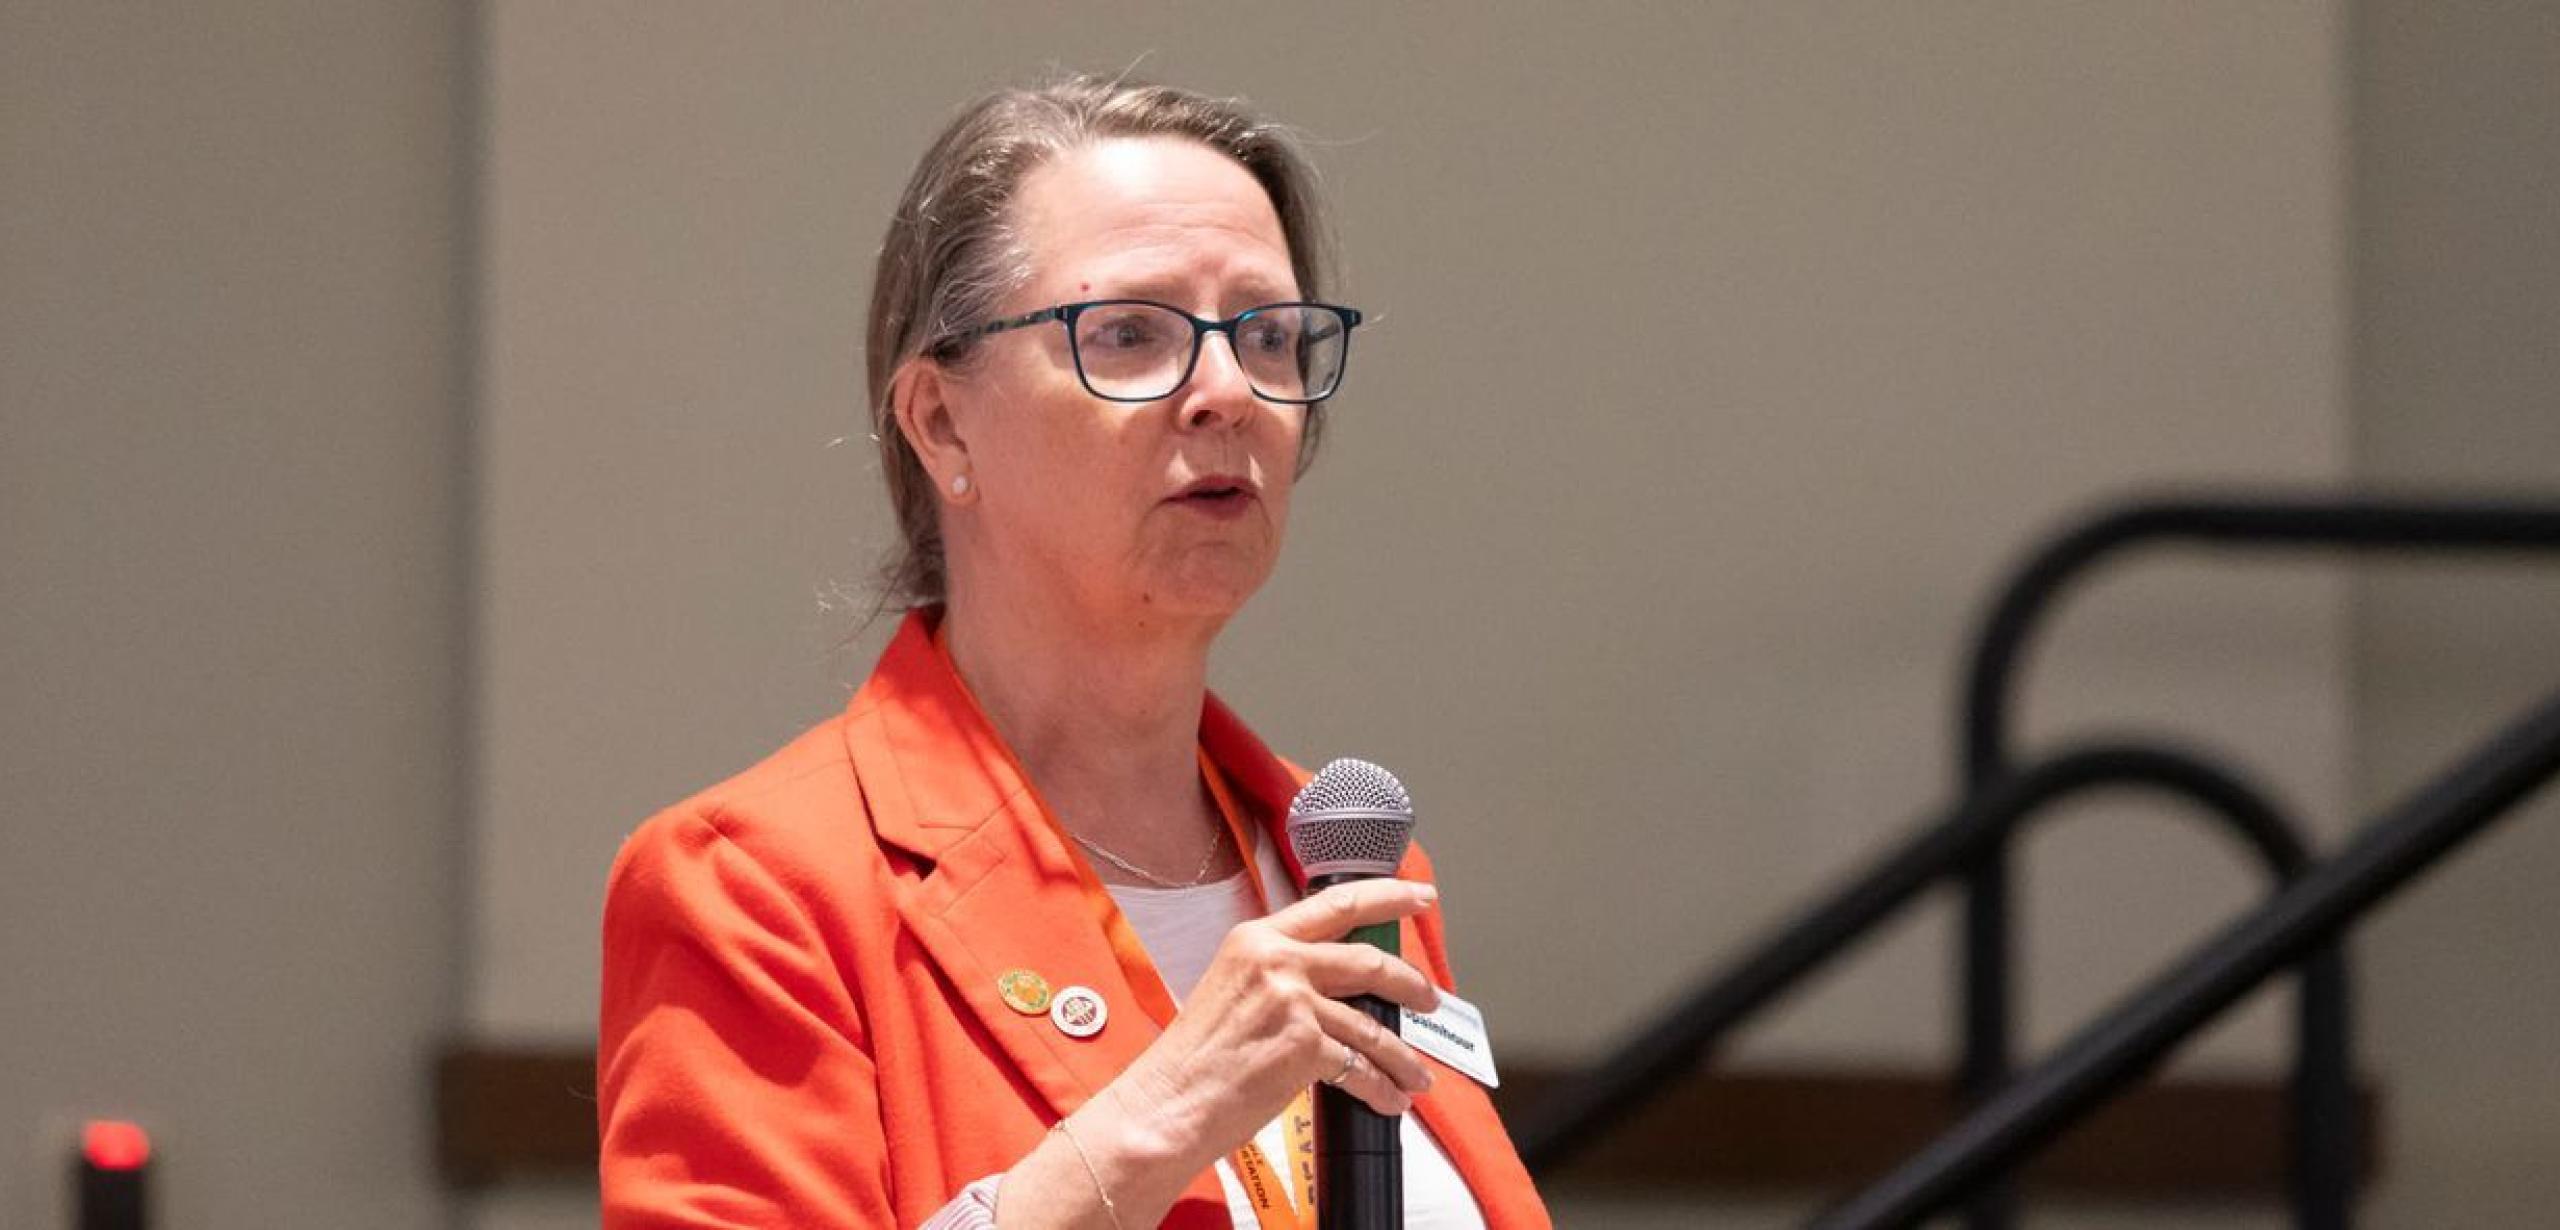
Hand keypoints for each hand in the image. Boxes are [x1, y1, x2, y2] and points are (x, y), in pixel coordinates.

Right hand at [999, 880, 1442, 1227]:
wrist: (1168, 1104)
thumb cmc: (1194, 1059)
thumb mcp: (1233, 989)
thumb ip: (1280, 974)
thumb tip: (1336, 986)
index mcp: (1257, 938)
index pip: (1335, 903)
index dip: (1387, 896)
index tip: (1419, 896)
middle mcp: (1277, 959)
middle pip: (1368, 960)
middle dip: (1411, 982)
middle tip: (1431, 998)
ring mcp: (1292, 1001)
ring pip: (1373, 1024)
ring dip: (1402, 1055)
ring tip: (1417, 1074)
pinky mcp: (1303, 1045)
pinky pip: (1360, 1067)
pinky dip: (1382, 1088)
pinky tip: (1391, 1101)